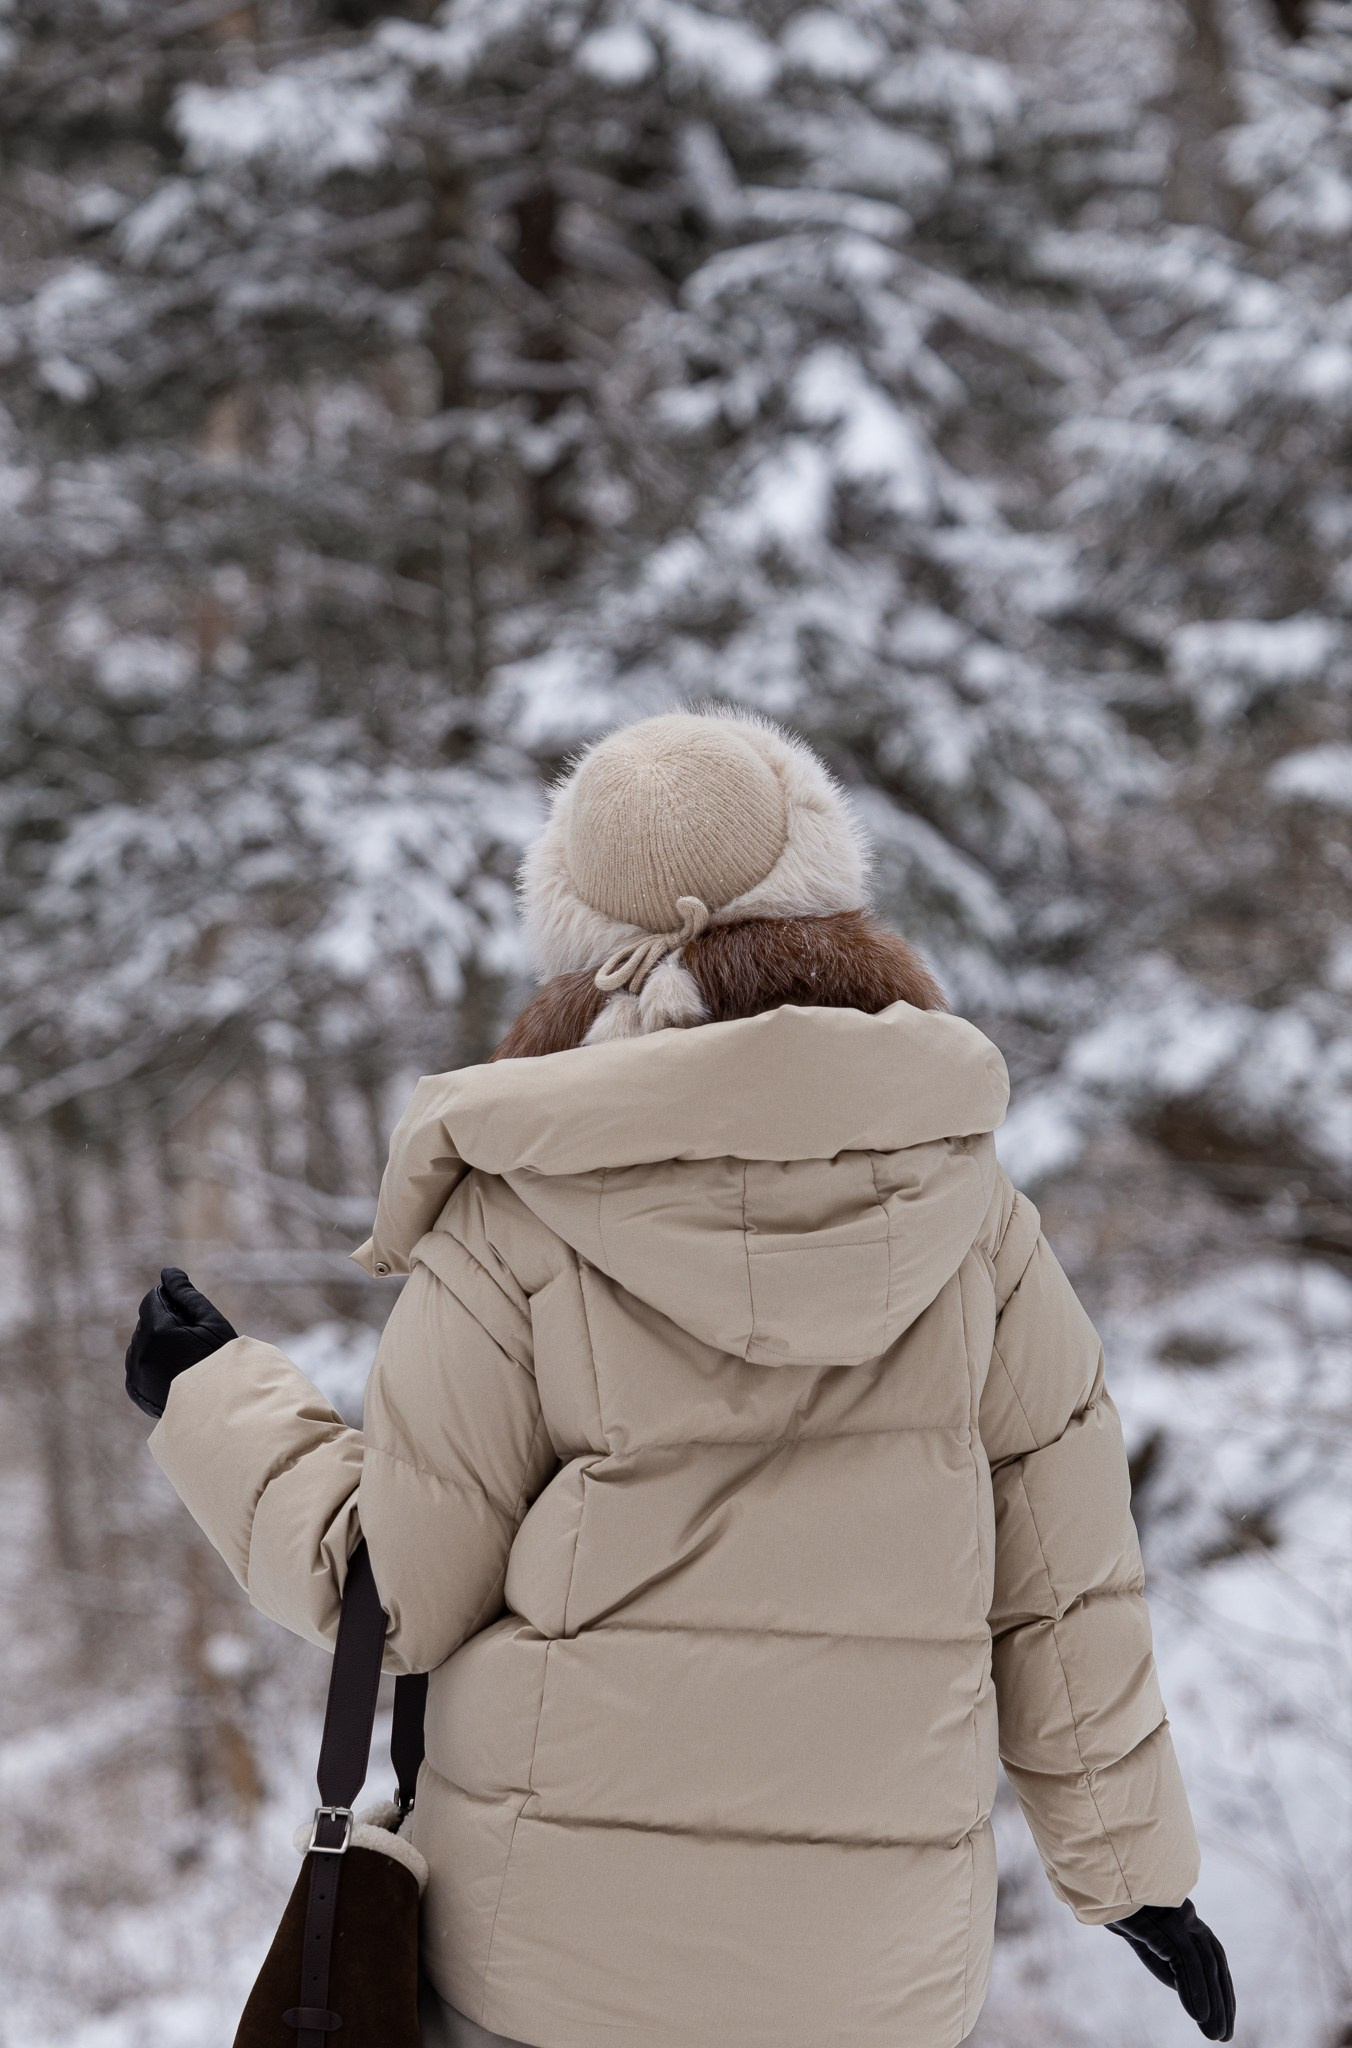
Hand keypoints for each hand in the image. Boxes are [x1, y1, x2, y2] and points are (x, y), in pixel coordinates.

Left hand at [124, 1266, 237, 1419]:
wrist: (221, 1410)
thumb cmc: (222, 1362)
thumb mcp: (211, 1322)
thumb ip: (186, 1295)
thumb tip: (168, 1272)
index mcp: (157, 1330)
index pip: (154, 1298)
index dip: (174, 1303)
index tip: (193, 1318)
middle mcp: (140, 1351)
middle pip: (147, 1321)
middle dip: (166, 1323)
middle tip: (194, 1342)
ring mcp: (135, 1373)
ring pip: (141, 1343)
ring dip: (157, 1344)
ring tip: (186, 1360)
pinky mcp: (136, 1390)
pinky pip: (138, 1366)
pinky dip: (152, 1364)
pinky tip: (175, 1373)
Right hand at [1108, 1899, 1234, 2040]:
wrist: (1096, 1884)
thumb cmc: (1116, 1907)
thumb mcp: (1143, 1939)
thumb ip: (1164, 1959)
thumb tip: (1182, 1986)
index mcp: (1184, 1917)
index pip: (1213, 1955)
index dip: (1221, 1988)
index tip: (1224, 2018)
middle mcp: (1187, 1916)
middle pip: (1214, 1961)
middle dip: (1223, 2000)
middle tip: (1224, 2035)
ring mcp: (1178, 1918)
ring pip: (1205, 1965)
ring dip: (1213, 2003)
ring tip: (1215, 2034)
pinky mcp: (1166, 1923)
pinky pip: (1186, 1962)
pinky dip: (1194, 1990)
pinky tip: (1199, 2015)